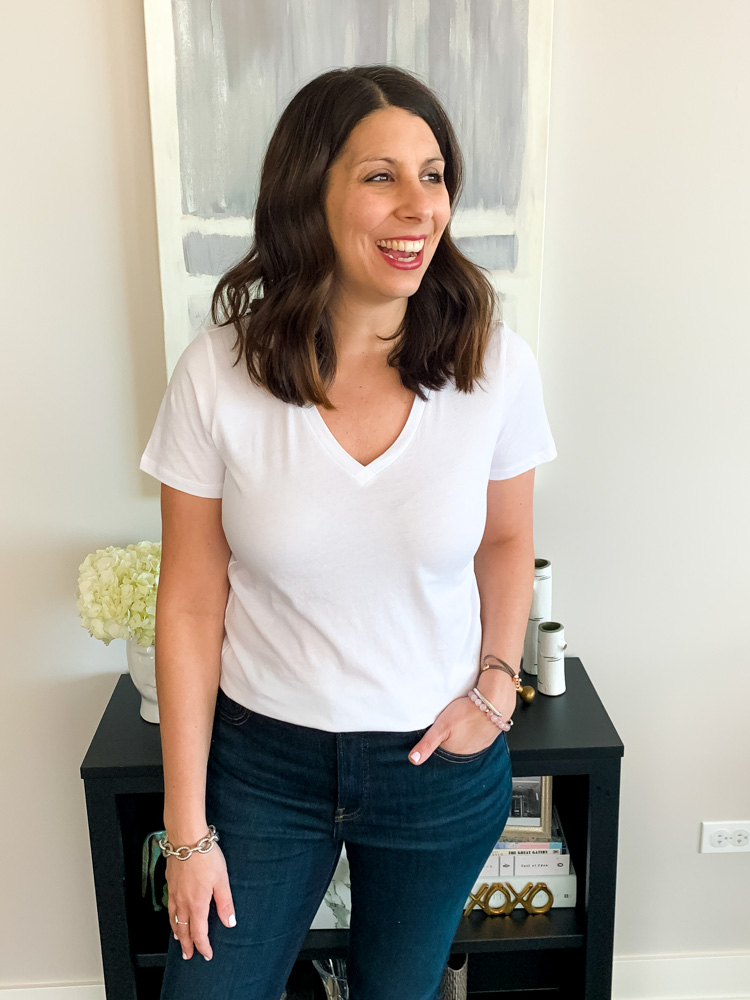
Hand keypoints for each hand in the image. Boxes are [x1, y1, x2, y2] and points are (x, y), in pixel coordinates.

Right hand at [167, 842, 235, 960]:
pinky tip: (173, 914)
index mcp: (197, 904)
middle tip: (188, 955)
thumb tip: (230, 923)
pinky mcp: (170, 883)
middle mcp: (182, 902)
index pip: (199, 932)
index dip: (203, 946)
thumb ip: (225, 903)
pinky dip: (171, 917)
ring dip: (176, 932)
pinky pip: (169, 906)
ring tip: (178, 939)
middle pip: (182, 929)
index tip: (207, 954)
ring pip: (173, 919)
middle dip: (186, 944)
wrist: (186, 838)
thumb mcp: (222, 880)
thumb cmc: (206, 857)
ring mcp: (174, 892)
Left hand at [408, 684, 514, 763]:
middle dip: (450, 733)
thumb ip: (427, 744)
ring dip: (462, 730)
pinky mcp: (489, 736)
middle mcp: (467, 751)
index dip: (437, 734)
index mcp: (454, 751)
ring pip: (465, 738)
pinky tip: (472, 718)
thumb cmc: (467, 712)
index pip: (440, 746)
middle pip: (453, 742)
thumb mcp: (441, 726)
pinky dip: (473, 728)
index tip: (437, 725)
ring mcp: (479, 744)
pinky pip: (477, 734)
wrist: (494, 702)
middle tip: (450, 719)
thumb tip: (413, 761)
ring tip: (461, 718)